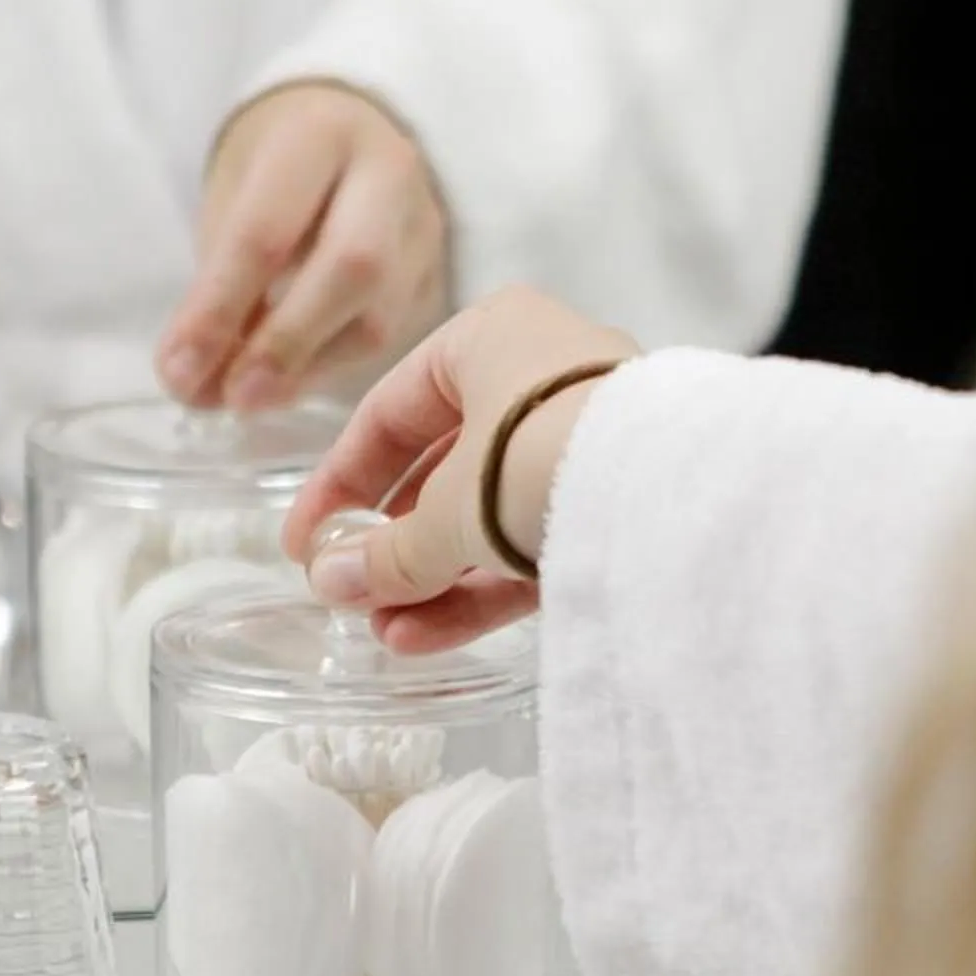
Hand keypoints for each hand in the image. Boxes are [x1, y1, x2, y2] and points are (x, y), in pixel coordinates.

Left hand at [156, 82, 448, 410]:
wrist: (347, 135)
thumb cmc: (276, 170)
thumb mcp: (233, 201)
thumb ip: (214, 289)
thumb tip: (191, 386)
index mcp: (319, 135)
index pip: (268, 233)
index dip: (219, 310)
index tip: (176, 373)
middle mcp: (387, 173)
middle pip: (351, 270)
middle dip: (285, 344)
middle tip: (234, 397)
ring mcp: (424, 227)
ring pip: (379, 318)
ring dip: (308, 370)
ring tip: (252, 397)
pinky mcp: (438, 275)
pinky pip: (391, 338)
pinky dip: (331, 369)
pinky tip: (290, 381)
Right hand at [283, 287, 636, 652]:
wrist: (671, 492)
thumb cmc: (541, 459)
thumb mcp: (447, 513)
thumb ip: (387, 553)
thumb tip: (330, 582)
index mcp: (492, 338)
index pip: (392, 412)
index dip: (340, 484)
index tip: (304, 543)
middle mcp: (543, 377)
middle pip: (444, 468)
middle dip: (394, 544)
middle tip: (350, 595)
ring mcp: (588, 441)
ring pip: (491, 515)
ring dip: (433, 578)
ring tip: (384, 633)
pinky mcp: (620, 503)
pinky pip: (536, 544)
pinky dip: (484, 588)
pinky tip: (428, 637)